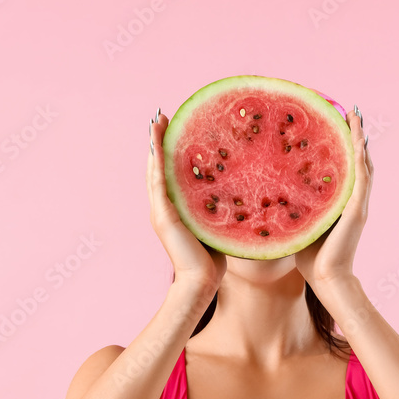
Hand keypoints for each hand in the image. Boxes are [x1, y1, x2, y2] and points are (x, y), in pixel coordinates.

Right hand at [147, 111, 226, 291]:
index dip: (171, 151)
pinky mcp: (163, 215)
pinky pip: (158, 181)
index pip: (172, 173)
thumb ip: (222, 209)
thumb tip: (244, 194)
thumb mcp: (219, 225)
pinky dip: (157, 160)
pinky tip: (157, 142)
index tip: (177, 128)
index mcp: (177, 208)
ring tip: (156, 121)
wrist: (202, 281)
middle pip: (160, 166)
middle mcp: (165, 206)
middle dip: (160, 141)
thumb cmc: (214, 260)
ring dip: (154, 144)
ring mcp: (161, 210)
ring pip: (155, 169)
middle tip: (162, 117)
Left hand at [293, 108, 372, 289]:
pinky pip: (361, 179)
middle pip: (357, 161)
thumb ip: (291, 208)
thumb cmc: (310, 258)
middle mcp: (352, 201)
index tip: (335, 124)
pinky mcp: (356, 211)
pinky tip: (358, 141)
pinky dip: (360, 158)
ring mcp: (357, 205)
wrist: (326, 279)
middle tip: (349, 111)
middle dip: (354, 135)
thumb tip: (265, 194)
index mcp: (340, 203)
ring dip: (360, 140)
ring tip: (356, 117)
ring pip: (362, 165)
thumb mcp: (299, 223)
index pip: (343, 169)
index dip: (342, 146)